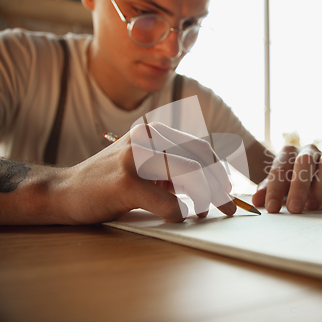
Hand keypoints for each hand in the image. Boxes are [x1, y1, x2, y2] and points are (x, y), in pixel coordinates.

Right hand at [53, 123, 235, 224]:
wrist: (64, 191)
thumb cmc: (110, 180)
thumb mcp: (146, 166)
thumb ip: (175, 169)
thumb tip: (213, 185)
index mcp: (155, 131)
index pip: (199, 147)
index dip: (218, 169)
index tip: (227, 189)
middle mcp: (148, 137)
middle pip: (200, 158)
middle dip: (219, 185)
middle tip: (229, 207)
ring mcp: (136, 157)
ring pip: (190, 175)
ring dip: (205, 198)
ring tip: (205, 213)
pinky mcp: (127, 182)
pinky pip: (169, 202)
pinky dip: (179, 213)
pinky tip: (178, 217)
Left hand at [252, 144, 321, 212]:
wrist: (308, 178)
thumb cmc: (288, 184)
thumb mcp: (275, 187)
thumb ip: (266, 191)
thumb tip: (256, 202)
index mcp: (288, 153)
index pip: (280, 166)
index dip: (275, 189)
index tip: (272, 209)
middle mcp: (309, 151)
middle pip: (304, 161)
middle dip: (298, 186)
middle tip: (294, 209)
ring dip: (320, 186)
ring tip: (311, 207)